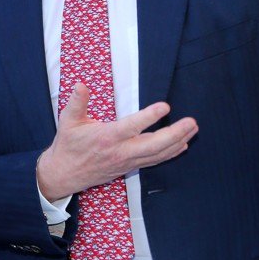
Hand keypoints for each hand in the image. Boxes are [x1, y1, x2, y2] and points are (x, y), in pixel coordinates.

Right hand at [36, 83, 197, 200]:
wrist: (65, 174)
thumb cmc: (68, 145)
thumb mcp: (68, 121)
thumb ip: (77, 102)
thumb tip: (80, 85)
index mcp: (106, 137)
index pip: (132, 127)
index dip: (149, 117)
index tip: (165, 106)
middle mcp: (120, 151)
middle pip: (154, 145)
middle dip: (175, 133)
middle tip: (191, 121)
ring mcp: (127, 161)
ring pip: (158, 154)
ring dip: (178, 141)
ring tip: (193, 128)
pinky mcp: (130, 166)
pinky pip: (155, 161)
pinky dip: (171, 153)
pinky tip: (182, 144)